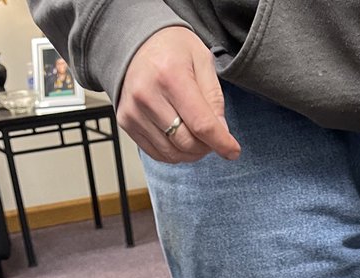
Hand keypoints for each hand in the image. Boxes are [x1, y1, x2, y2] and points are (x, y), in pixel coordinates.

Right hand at [117, 27, 240, 163]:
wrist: (135, 41)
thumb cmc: (172, 49)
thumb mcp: (202, 61)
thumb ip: (214, 98)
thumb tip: (221, 133)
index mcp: (170, 75)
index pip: (201, 124)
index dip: (221, 143)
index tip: (233, 151)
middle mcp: (147, 95)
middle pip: (186, 143)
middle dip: (206, 147)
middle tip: (213, 137)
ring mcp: (133, 111)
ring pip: (172, 153)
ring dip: (191, 153)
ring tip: (196, 137)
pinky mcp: (126, 121)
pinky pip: (156, 153)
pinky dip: (174, 153)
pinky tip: (180, 138)